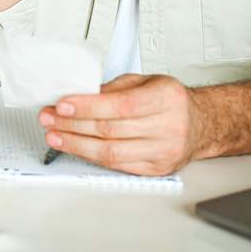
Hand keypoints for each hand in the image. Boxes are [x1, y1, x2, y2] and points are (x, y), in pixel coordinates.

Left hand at [37, 74, 203, 175]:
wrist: (201, 125)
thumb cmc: (171, 101)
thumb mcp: (146, 82)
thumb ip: (114, 88)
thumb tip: (78, 95)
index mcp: (166, 98)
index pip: (120, 106)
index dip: (87, 106)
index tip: (62, 104)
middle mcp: (168, 127)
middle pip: (110, 130)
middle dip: (73, 124)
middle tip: (49, 118)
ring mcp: (163, 152)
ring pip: (111, 153)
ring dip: (76, 144)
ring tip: (55, 135)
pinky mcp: (155, 170)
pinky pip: (117, 166)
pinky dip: (91, 156)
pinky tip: (76, 148)